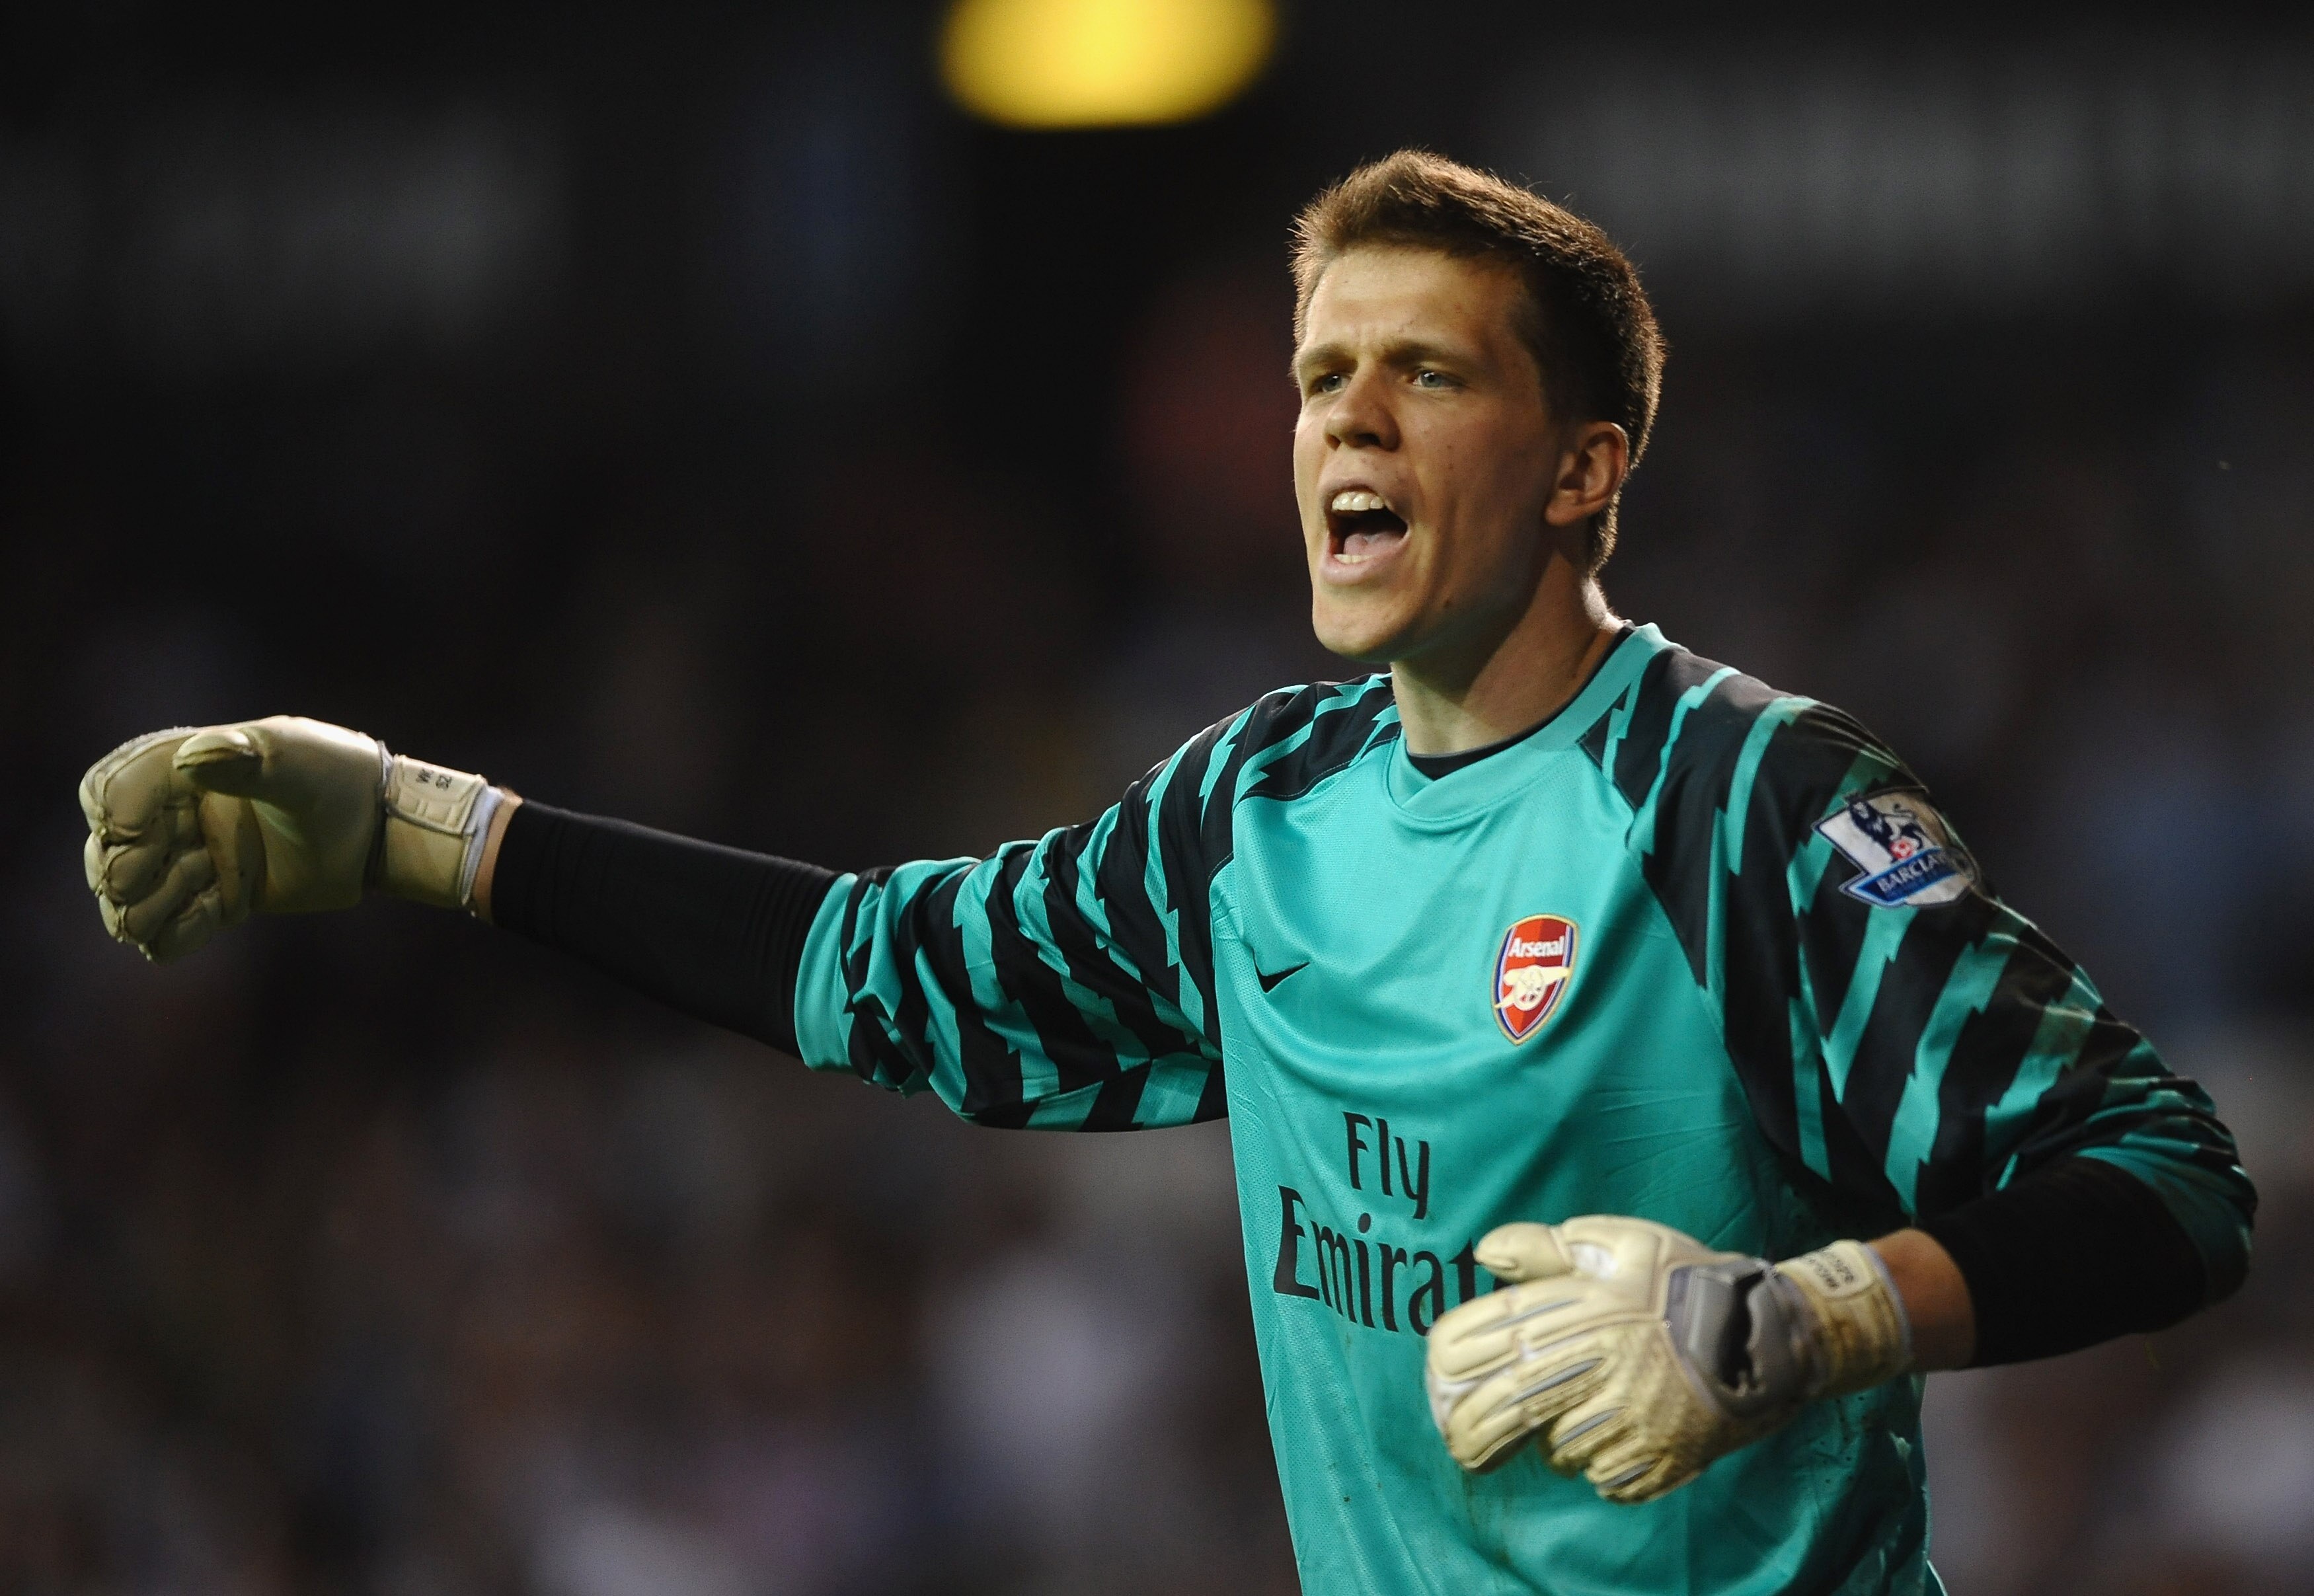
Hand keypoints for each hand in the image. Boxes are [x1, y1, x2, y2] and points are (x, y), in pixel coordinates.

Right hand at [81, 716, 500, 960]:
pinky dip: (178, 934)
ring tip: (211, 881)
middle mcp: (173, 817)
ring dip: (155, 904)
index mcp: (176, 768)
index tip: (140, 832)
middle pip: (104, 856)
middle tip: (194, 864)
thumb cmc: (336, 778)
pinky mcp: (214, 902)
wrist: (375, 828)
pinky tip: (225, 913)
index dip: (114, 818)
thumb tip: (195, 757)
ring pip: (126, 904)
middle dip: (128, 871)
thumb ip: (247, 759)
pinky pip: (164, 937)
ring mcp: (189, 862)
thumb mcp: (296, 761)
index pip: (105, 792)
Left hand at [1424, 1216, 1910, 1502]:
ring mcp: (1622, 1422)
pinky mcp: (1651, 1462)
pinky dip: (1601, 1465)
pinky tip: (1619, 1437)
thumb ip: (1548, 1249)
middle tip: (1462, 1442)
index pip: (1476, 1342)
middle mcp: (1590, 1369)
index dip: (1447, 1365)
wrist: (1769, 1337)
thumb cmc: (1688, 1282)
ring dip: (1554, 1442)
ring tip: (1579, 1417)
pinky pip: (1602, 1477)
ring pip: (1554, 1450)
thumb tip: (1485, 1252)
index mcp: (1574, 1313)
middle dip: (1471, 1431)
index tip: (1440, 1377)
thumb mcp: (1622, 1244)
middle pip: (1500, 1411)